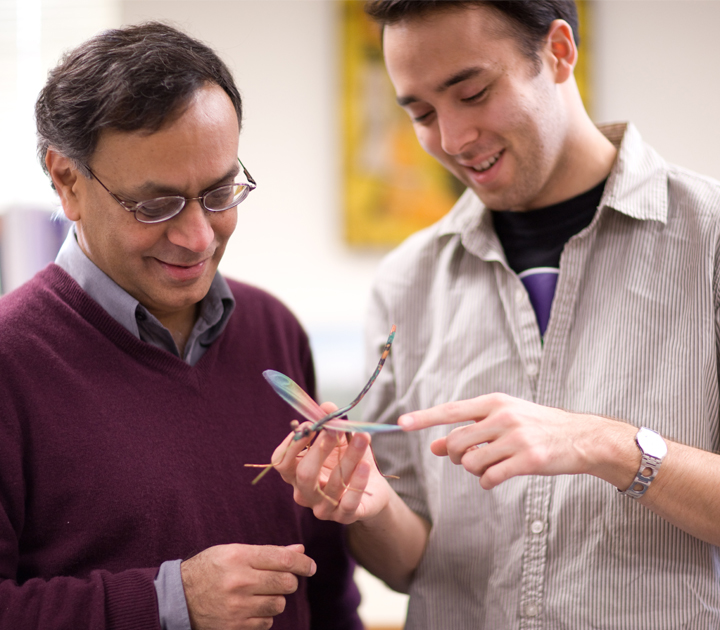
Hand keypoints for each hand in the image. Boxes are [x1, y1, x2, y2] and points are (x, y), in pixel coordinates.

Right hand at [181, 543, 315, 629]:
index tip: (310, 566)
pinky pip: (266, 622)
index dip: (303, 563)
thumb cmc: (210, 569)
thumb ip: (268, 552)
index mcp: (239, 557)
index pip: (283, 559)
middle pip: (286, 583)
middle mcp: (239, 582)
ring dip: (275, 598)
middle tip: (282, 579)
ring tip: (260, 593)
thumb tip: (299, 551)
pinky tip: (250, 608)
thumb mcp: (234, 552)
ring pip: (278, 604)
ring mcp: (237, 607)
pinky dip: (264, 616)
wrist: (178, 598)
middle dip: (289, 581)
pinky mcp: (235, 627)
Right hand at [272, 403, 393, 524]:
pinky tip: (366, 466)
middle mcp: (305, 493)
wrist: (373, 489)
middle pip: (304, 474)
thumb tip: (327, 406)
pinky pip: (349, 502)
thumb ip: (330, 424)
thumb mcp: (340, 440)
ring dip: (348, 458)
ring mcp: (323, 508)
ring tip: (363, 437)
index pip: (281, 462)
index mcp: (296, 474)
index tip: (311, 424)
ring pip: (331, 484)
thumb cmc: (348, 461)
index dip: (293, 443)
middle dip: (319, 449)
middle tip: (334, 429)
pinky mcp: (344, 517)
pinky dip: (357, 483)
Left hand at [398, 393, 637, 489]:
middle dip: (453, 456)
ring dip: (472, 470)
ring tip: (488, 466)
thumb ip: (470, 431)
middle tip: (466, 458)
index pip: (452, 410)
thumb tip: (434, 446)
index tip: (401, 422)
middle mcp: (503, 417)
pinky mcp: (528, 460)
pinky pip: (489, 477)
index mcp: (495, 403)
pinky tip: (495, 478)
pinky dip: (486, 482)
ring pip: (470, 462)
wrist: (581, 437)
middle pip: (456, 442)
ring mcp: (516, 438)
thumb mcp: (503, 421)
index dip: (425, 417)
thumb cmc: (536, 427)